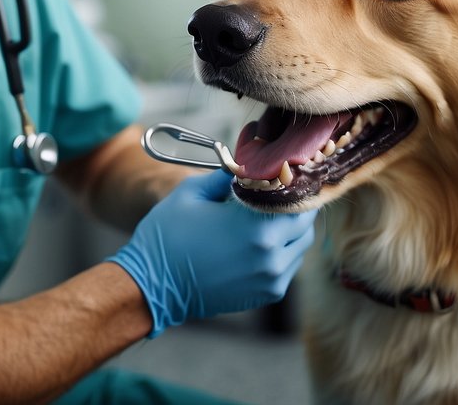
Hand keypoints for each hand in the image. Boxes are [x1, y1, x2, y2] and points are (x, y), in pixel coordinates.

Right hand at [108, 170, 315, 337]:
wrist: (153, 286)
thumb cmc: (168, 236)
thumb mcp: (191, 193)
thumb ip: (224, 176)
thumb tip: (246, 165)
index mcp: (255, 225)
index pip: (295, 197)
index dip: (291, 182)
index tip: (282, 173)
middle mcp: (271, 253)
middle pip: (304, 221)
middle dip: (292, 205)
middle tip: (276, 193)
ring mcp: (272, 277)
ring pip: (300, 244)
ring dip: (290, 229)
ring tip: (265, 218)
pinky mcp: (268, 293)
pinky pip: (289, 265)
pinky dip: (282, 251)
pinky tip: (258, 242)